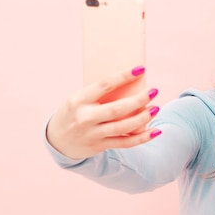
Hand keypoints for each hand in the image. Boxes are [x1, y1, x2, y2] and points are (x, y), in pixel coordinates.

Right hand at [46, 66, 161, 159]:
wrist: (57, 140)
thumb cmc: (75, 111)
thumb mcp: (79, 99)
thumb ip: (99, 94)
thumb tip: (131, 84)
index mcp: (78, 100)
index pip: (104, 85)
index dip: (124, 77)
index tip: (141, 69)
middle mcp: (85, 118)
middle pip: (117, 109)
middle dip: (139, 100)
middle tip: (154, 91)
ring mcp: (93, 134)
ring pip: (123, 127)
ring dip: (143, 118)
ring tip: (156, 108)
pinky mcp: (100, 146)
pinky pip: (126, 143)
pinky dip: (143, 138)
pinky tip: (156, 131)